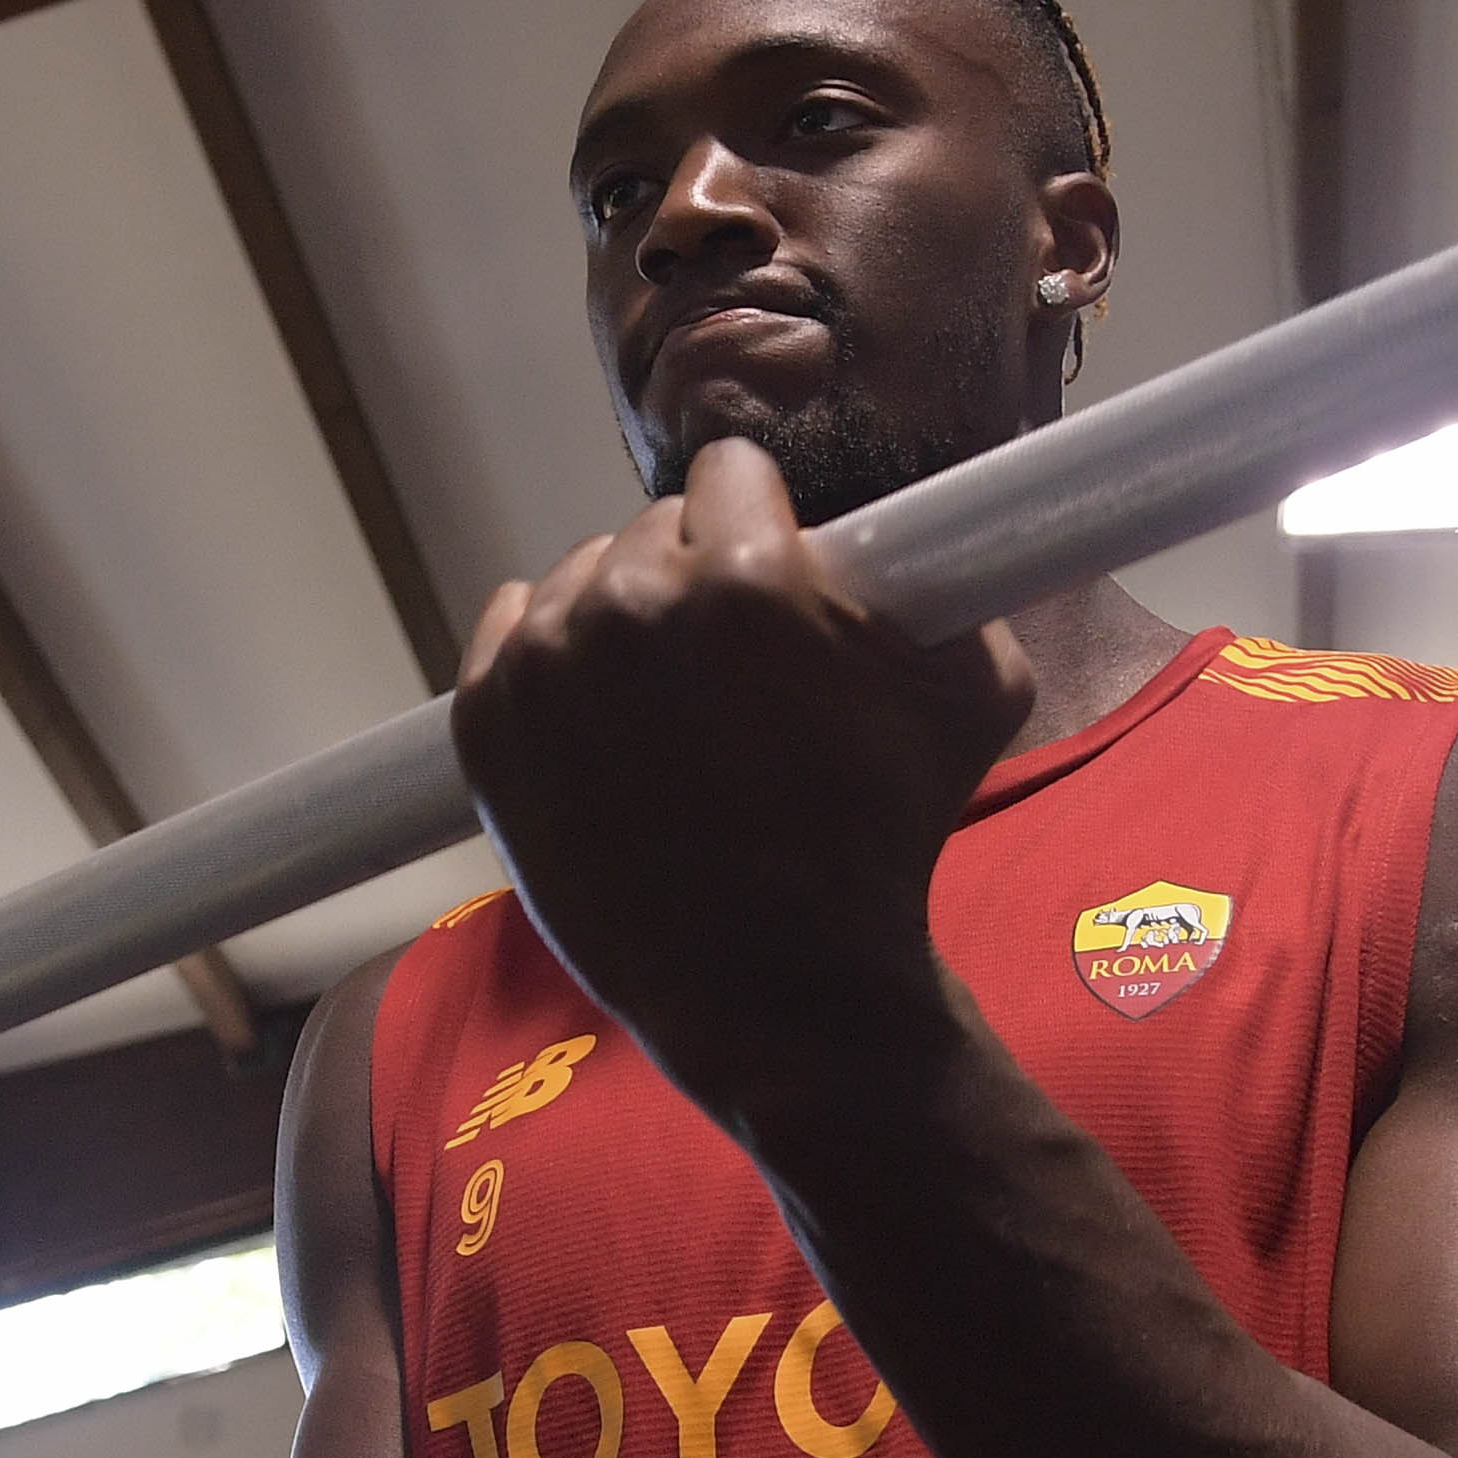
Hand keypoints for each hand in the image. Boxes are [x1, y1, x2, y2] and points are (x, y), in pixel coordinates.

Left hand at [451, 438, 1031, 1121]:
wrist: (780, 986)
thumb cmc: (882, 842)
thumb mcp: (971, 691)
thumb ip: (946, 583)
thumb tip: (930, 535)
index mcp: (745, 576)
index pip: (730, 472)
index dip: (765, 524)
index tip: (778, 578)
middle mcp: (632, 603)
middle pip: (654, 525)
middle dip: (697, 576)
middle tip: (734, 668)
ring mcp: (546, 666)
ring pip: (582, 578)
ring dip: (625, 617)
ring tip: (672, 708)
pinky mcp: (486, 721)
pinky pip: (511, 627)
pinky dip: (551, 654)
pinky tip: (602, 710)